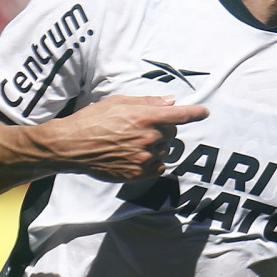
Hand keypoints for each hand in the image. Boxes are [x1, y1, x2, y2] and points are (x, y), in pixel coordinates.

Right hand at [39, 95, 208, 181]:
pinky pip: (158, 168)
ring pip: (165, 151)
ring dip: (157, 146)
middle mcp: (149, 138)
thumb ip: (148, 102)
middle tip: (141, 126)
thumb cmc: (92, 120)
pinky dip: (153, 162)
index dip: (196, 113)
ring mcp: (144, 158)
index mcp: (145, 117)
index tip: (205, 112)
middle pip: (172, 133)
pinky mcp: (138, 174)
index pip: (180, 115)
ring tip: (133, 142)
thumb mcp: (118, 102)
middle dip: (163, 128)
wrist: (71, 146)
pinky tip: (135, 156)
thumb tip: (171, 102)